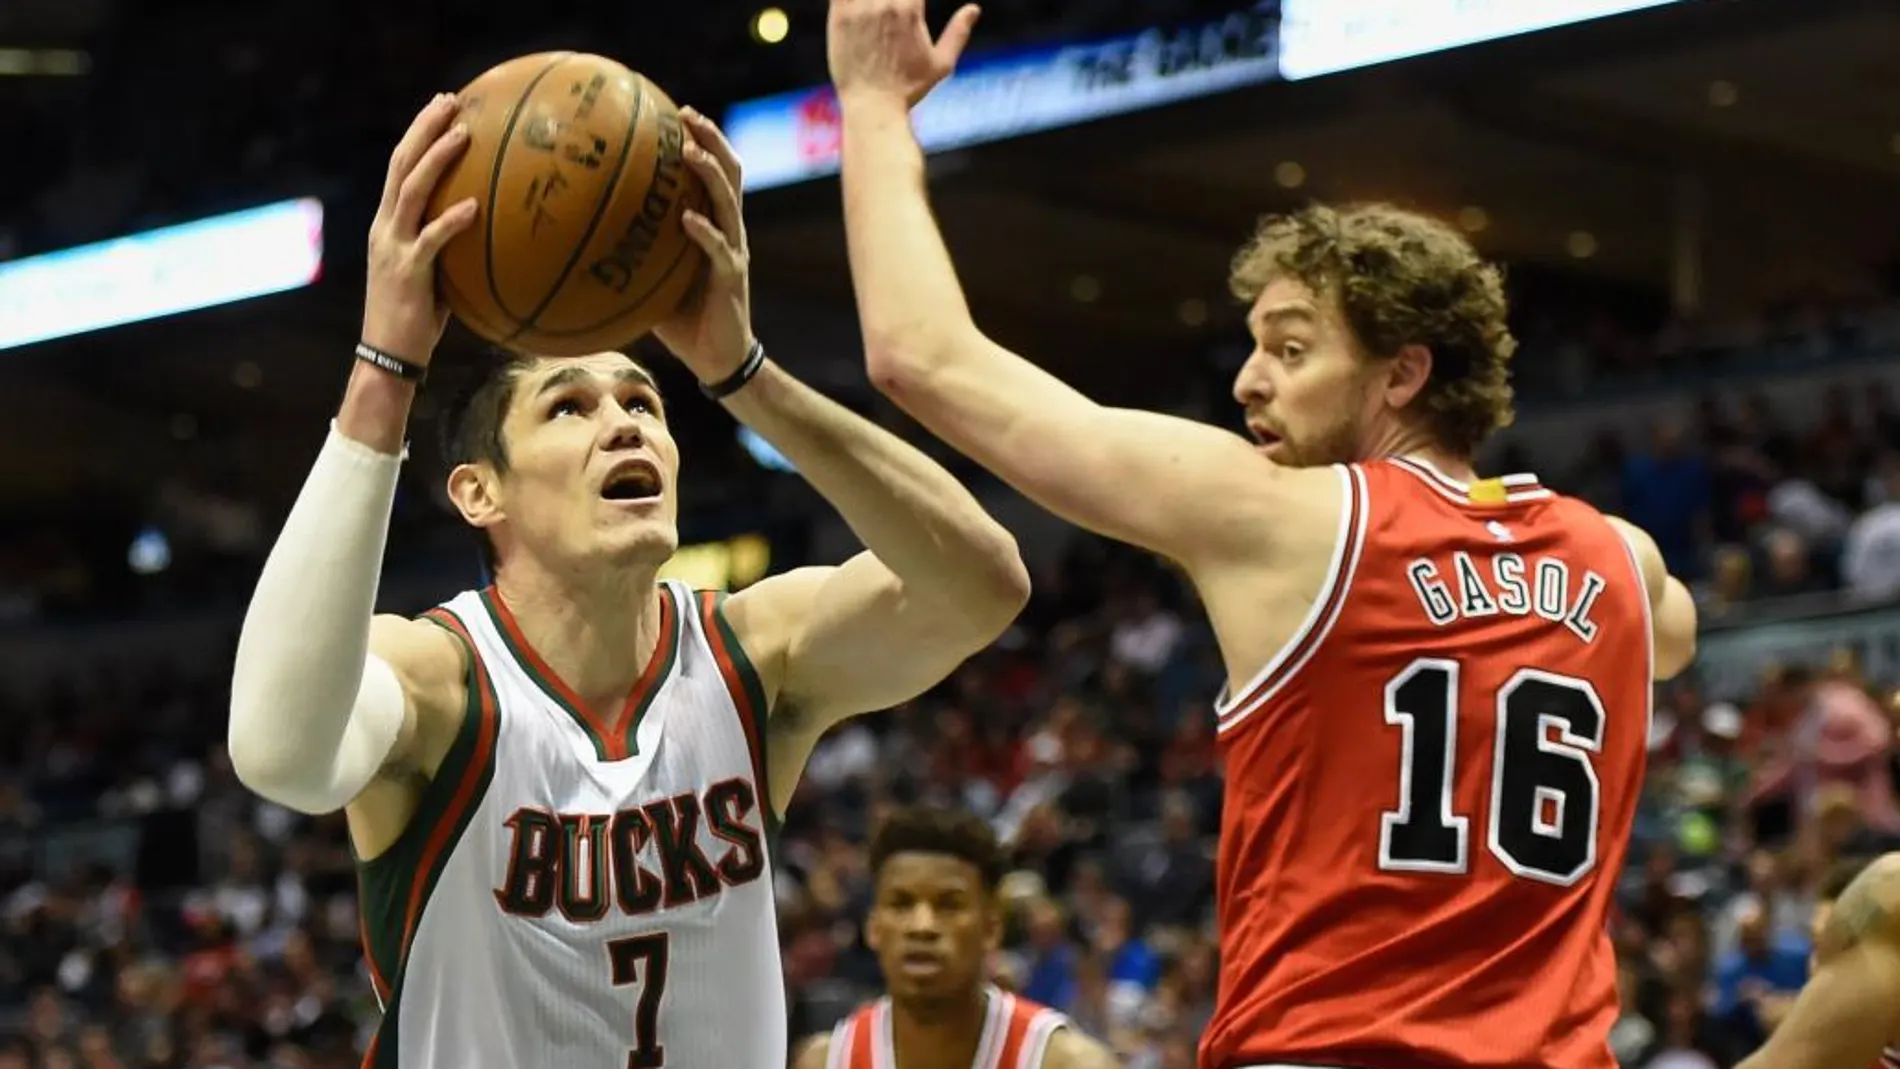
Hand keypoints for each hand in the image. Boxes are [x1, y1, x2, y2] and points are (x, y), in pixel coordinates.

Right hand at [360, 93, 477, 366]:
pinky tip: (474, 205)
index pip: (400, 168)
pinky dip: (452, 220)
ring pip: (411, 192)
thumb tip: (490, 232)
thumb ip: (450, 249)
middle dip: (425, 129)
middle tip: (451, 101)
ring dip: (437, 159)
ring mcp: (394, 248)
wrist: (388, 356)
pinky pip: (432, 241)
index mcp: (388, 225)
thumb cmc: (417, 320)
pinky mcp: (407, 273)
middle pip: (401, 166)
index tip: (442, 107)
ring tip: (464, 134)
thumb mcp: (434, 275)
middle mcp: (385, 228)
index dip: (418, 134)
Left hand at [652, 108, 753, 383]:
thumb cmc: (682, 319)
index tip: (676, 112)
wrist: (717, 358)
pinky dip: (704, 232)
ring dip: (710, 173)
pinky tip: (687, 219)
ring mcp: (734, 252)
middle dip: (711, 139)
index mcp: (713, 225)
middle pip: (729, 172)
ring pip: (728, 202)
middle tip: (687, 114)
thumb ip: (628, 253)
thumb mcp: (650, 279)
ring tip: (690, 152)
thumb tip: (573, 241)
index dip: (701, 140)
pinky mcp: (732, 277)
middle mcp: (728, 231)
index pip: (714, 172)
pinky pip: (718, 249)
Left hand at [827, 0, 981, 107]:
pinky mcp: (839, 17)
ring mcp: (858, 9)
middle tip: (893, 12)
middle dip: (893, 0)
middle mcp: (883, 4)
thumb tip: (974, 9)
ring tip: (876, 10)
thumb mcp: (941, 64)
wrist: (872, 107)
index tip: (912, 6)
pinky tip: (856, 5)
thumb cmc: (908, 89)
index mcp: (910, 10)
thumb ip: (958, 33)